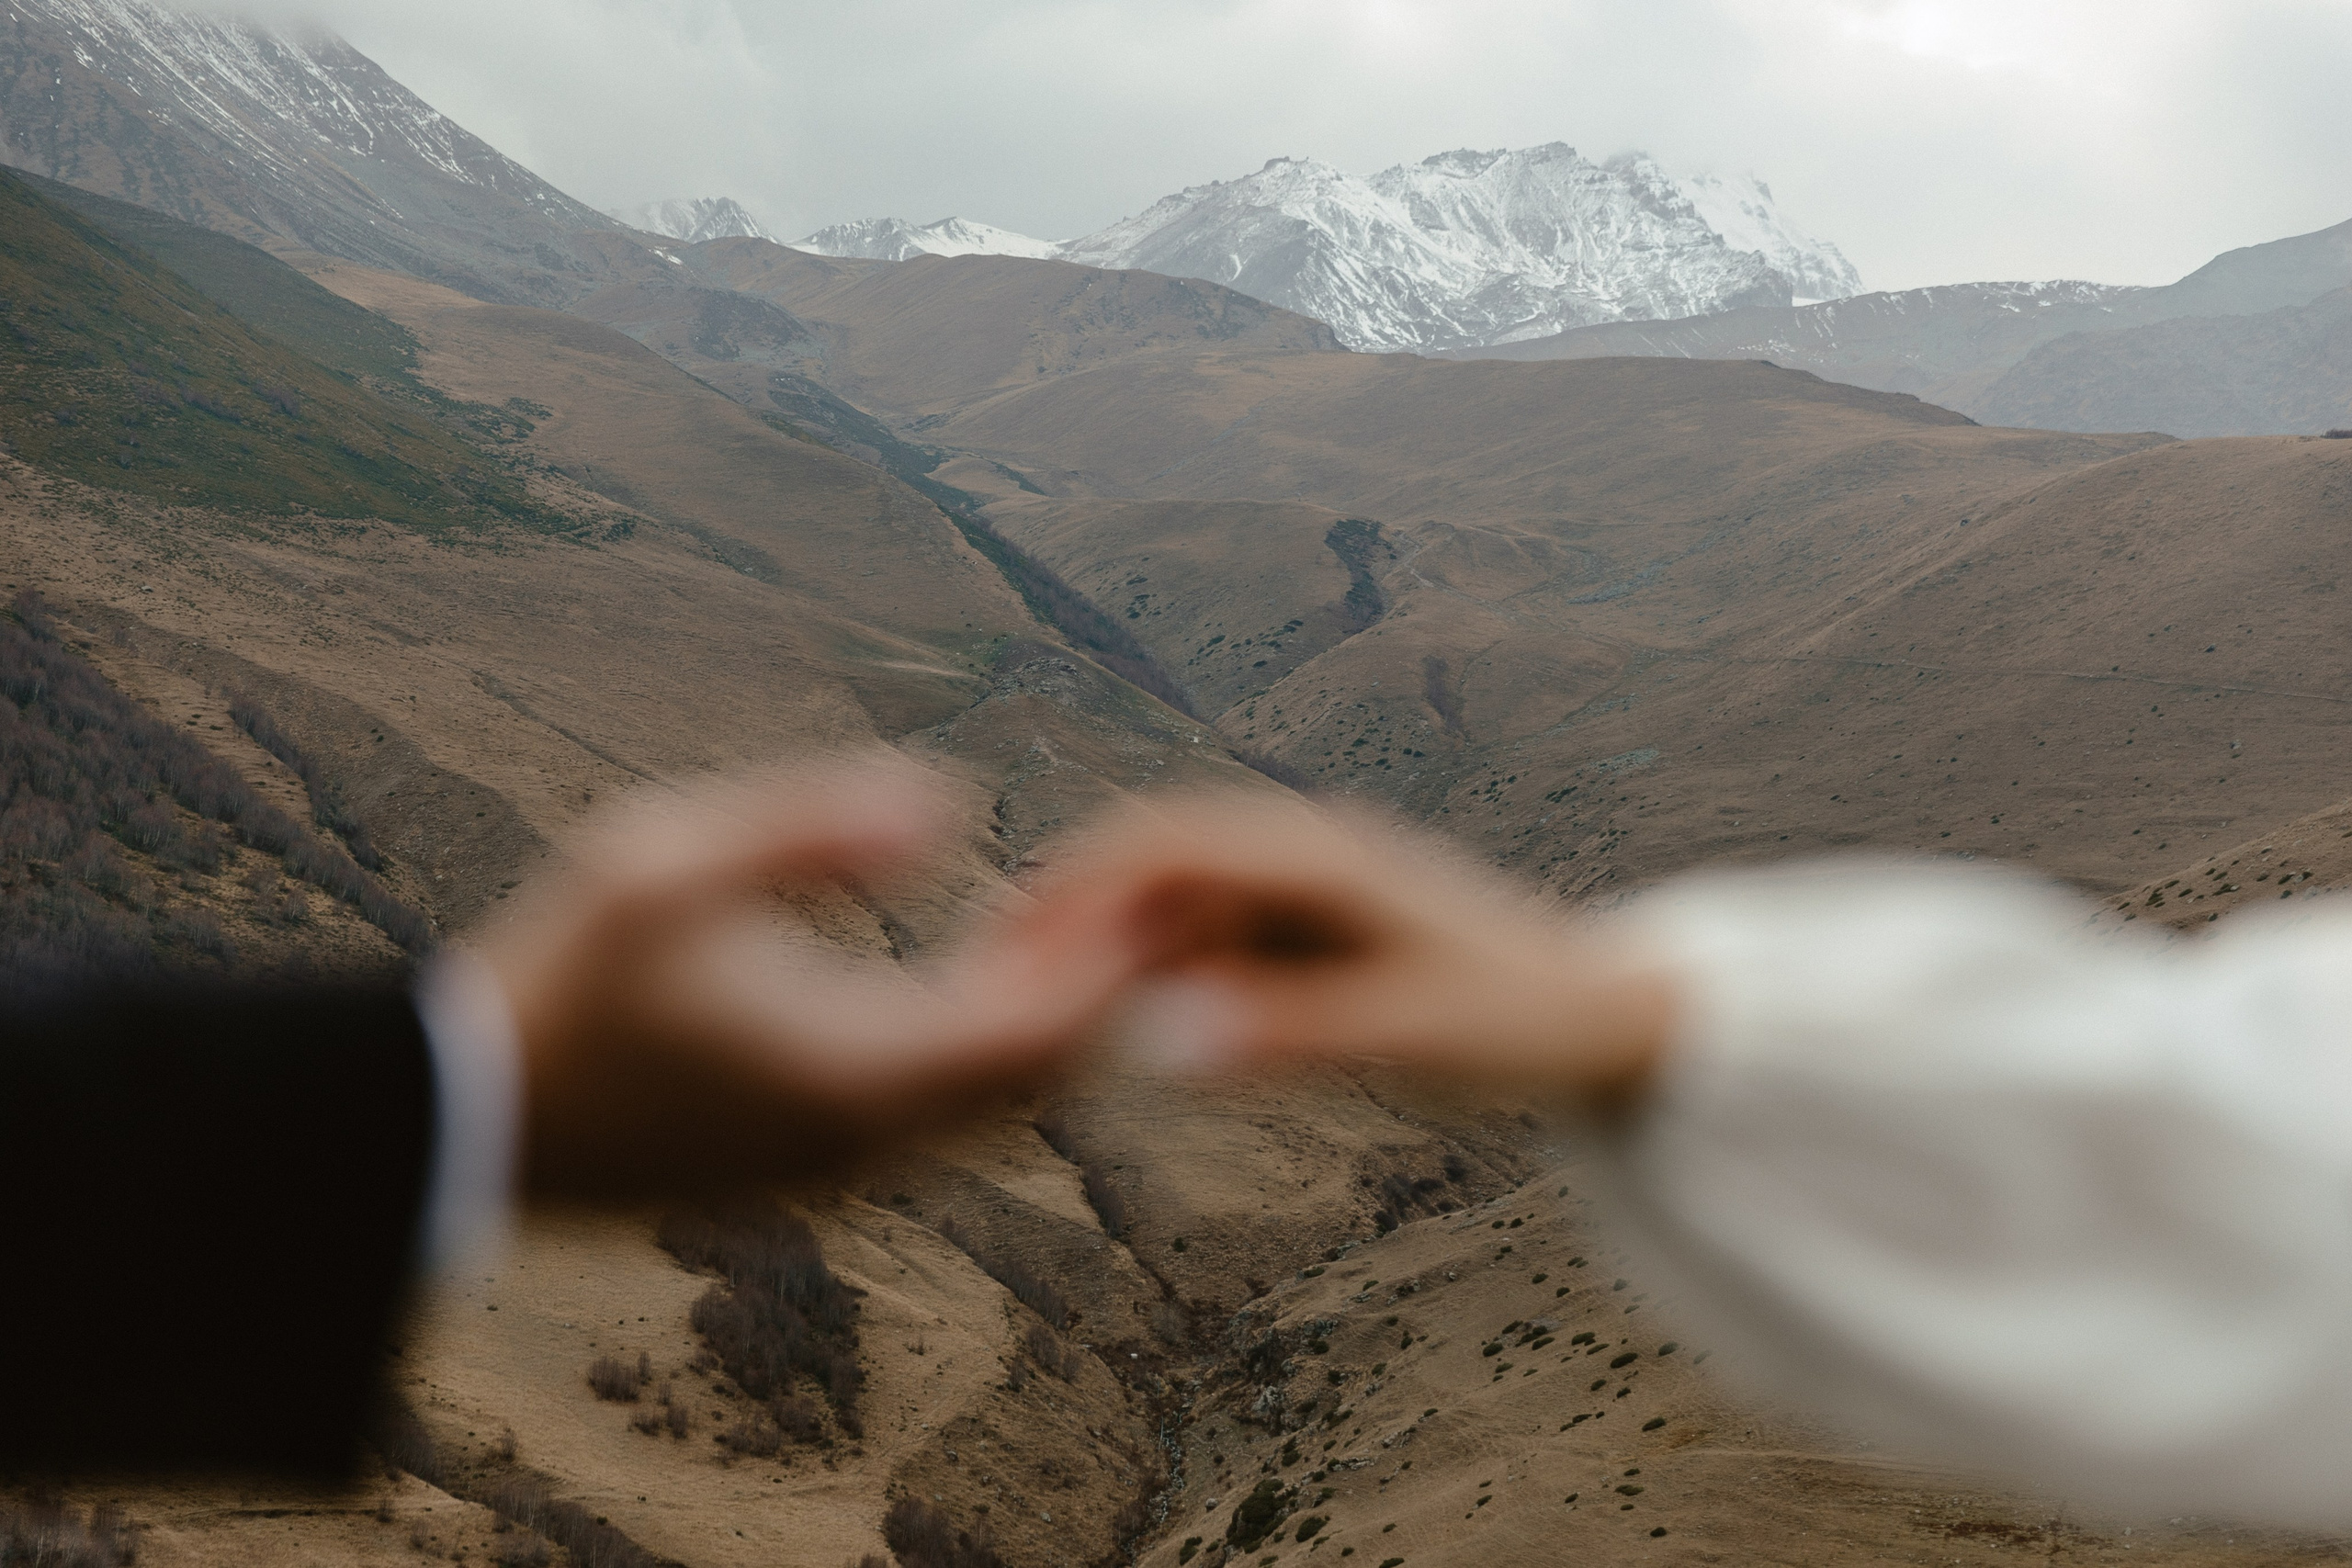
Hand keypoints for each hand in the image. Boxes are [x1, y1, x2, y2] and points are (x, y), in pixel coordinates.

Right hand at [481, 754, 1134, 1199]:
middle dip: (1103, 985)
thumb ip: (806, 827)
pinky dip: (987, 1042)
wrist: (472, 1115)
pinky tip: (983, 966)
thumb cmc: (558, 982)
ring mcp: (843, 1163)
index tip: (1158, 883)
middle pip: (1044, 1075)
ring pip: (997, 1100)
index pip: (1044, 1032)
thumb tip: (946, 804)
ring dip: (1046, 1015)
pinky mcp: (812, 1163)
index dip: (1113, 958)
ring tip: (1082, 917)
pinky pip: (942, 1110)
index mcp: (858, 1073)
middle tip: (1150, 894)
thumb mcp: (662, 867)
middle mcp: (871, 1140)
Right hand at [1018, 794, 1677, 1107]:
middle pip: (1153, 864)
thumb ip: (1284, 1037)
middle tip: (985, 987)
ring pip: (1175, 906)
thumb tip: (1152, 1043)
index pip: (1167, 842)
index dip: (1076, 888)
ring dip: (1105, 951)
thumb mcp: (1408, 1035)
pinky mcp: (1311, 936)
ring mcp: (1305, 894)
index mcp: (1323, 854)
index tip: (1002, 947)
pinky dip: (1157, 979)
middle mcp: (1303, 857)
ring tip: (1030, 1019)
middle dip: (1069, 915)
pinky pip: (1211, 945)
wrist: (1611, 1024)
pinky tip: (1118, 1032)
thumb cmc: (1523, 1021)